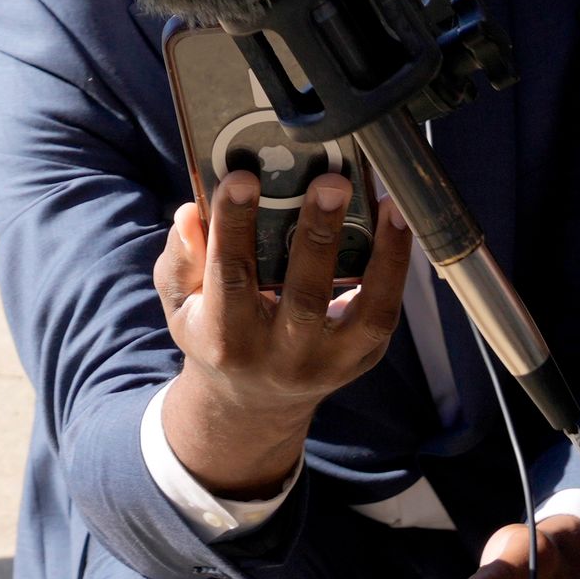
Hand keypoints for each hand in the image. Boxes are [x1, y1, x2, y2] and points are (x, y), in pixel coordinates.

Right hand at [153, 171, 413, 500]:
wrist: (253, 401)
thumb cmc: (213, 333)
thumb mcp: (181, 303)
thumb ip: (181, 259)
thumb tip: (191, 214)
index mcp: (226, 340)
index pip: (230, 276)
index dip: (233, 225)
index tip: (242, 177)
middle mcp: (281, 357)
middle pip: (305, 298)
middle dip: (318, 235)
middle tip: (330, 182)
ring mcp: (328, 363)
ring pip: (364, 313)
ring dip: (381, 254)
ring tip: (387, 202)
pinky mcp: (361, 358)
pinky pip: (384, 312)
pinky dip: (396, 266)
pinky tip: (398, 221)